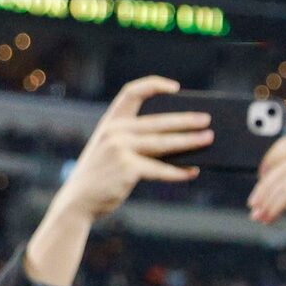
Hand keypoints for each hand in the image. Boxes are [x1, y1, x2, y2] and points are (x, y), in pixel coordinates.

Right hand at [53, 78, 208, 223]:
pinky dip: (178, 172)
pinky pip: (160, 169)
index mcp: (110, 122)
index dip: (154, 85)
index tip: (175, 88)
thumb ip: (134, 140)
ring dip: (189, 142)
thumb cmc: (101, 175)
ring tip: (207, 139)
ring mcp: (120, 149)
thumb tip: (177, 139)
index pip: (131, 92)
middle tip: (206, 120)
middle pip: (158, 121)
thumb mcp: (110, 150)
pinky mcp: (127, 169)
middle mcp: (115, 131)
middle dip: (185, 120)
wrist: (78, 200)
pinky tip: (192, 172)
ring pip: (163, 143)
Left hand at [247, 135, 285, 253]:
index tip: (260, 175)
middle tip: (253, 204)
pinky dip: (275, 205)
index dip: (272, 155)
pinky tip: (270, 217)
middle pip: (284, 166)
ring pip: (285, 180)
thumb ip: (285, 180)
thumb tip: (259, 183)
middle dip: (264, 187)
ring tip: (260, 216)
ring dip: (267, 200)